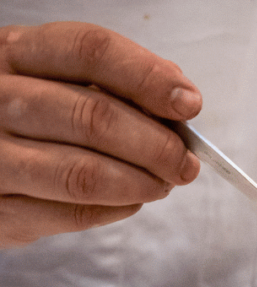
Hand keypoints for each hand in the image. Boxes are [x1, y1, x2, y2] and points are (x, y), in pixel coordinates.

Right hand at [0, 22, 201, 248]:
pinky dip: (116, 209)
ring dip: (140, 183)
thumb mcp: (58, 80)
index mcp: (16, 54)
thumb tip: (178, 102)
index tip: (188, 104)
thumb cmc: (32, 116)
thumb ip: (114, 84)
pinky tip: (130, 200)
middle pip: (93, 117)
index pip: (91, 51)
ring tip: (163, 184)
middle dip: (156, 145)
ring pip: (83, 173)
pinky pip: (71, 213)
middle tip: (185, 163)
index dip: (148, 77)